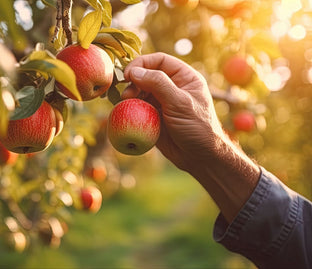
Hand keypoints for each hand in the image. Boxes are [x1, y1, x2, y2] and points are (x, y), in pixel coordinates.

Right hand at [123, 52, 223, 170]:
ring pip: (139, 92)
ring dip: (130, 96)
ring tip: (126, 104)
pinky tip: (125, 113)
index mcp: (184, 77)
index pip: (159, 61)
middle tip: (127, 94)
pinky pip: (138, 108)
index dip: (142, 63)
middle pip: (146, 75)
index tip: (128, 73)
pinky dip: (130, 108)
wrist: (200, 158)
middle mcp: (172, 87)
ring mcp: (162, 102)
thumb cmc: (197, 128)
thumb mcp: (179, 103)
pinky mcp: (153, 117)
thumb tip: (134, 71)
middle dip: (133, 82)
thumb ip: (158, 84)